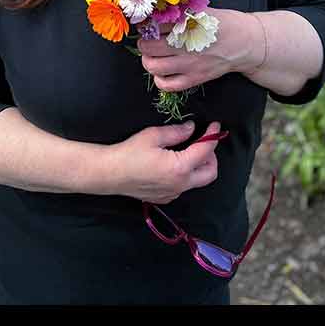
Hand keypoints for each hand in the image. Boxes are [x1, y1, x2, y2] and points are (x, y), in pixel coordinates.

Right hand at [104, 121, 222, 203]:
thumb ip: (176, 132)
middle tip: (202, 143)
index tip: (215, 127)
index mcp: (180, 167)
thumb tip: (191, 128)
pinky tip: (172, 165)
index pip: (206, 151)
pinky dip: (185, 175)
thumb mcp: (152, 136)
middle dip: (212, 156)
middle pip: (211, 172)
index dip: (212, 136)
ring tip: (187, 152)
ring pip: (198, 181)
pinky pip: (184, 187)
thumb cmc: (129, 153)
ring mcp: (173, 193)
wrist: (109, 173)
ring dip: (198, 166)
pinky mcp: (165, 198)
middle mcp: (181, 184)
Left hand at [138, 7, 261, 92]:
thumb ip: (178, 12)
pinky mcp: (196, 78)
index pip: (153, 24)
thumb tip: (153, 13)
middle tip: (147, 39)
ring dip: (148, 60)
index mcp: (187, 24)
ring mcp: (191, 64)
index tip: (146, 24)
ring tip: (152, 55)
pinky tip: (163, 71)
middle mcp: (187, 44)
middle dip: (143, 42)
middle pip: (148, 46)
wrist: (246, 42)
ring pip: (153, 66)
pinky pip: (167, 85)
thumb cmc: (223, 24)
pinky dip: (159, 79)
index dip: (145, 24)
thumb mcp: (202, 10)